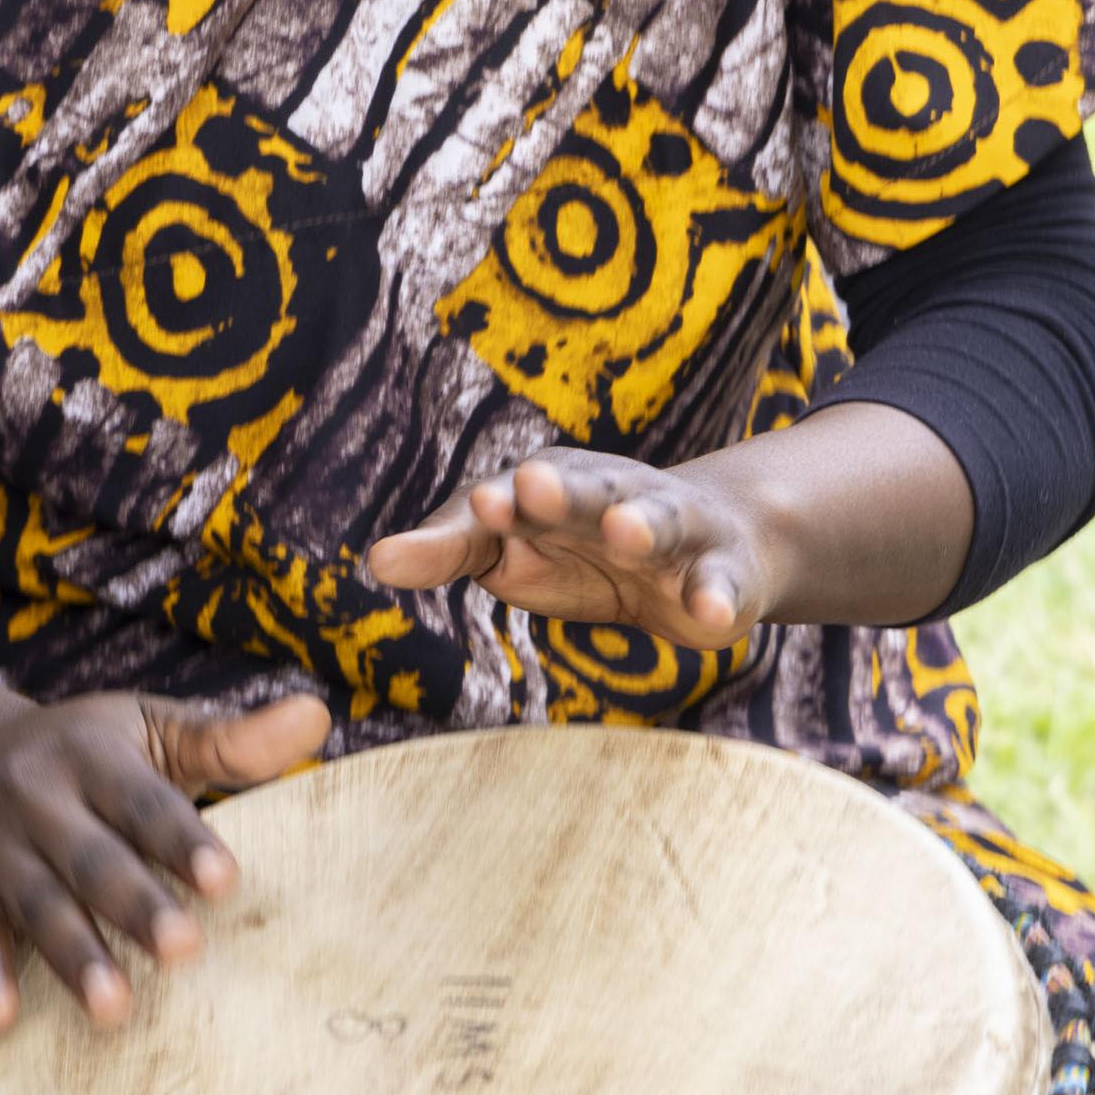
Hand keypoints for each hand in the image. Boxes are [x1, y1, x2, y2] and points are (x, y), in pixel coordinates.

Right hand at [0, 685, 330, 1034]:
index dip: (182, 840)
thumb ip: (229, 739)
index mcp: (89, 753)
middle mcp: (35, 797)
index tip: (226, 881)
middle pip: (91, 859)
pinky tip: (3, 1021)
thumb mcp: (147, 729)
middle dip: (135, 906)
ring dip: (74, 957)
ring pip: (38, 906)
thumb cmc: (78, 751)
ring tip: (115, 1007)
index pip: (142, 800)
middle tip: (184, 949)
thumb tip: (318, 716)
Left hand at [367, 450, 766, 643]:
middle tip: (531, 485)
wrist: (711, 548)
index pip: (514, 496)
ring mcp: (673, 530)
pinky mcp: (721, 572)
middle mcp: (614, 495)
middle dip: (560, 489)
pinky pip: (719, 582)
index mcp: (555, 486)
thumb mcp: (515, 548)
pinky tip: (709, 609)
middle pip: (586, 489)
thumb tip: (373, 560)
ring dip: (642, 523)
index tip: (479, 507)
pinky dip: (715, 593)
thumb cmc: (587, 548)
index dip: (496, 505)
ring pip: (658, 520)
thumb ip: (451, 549)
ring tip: (627, 532)